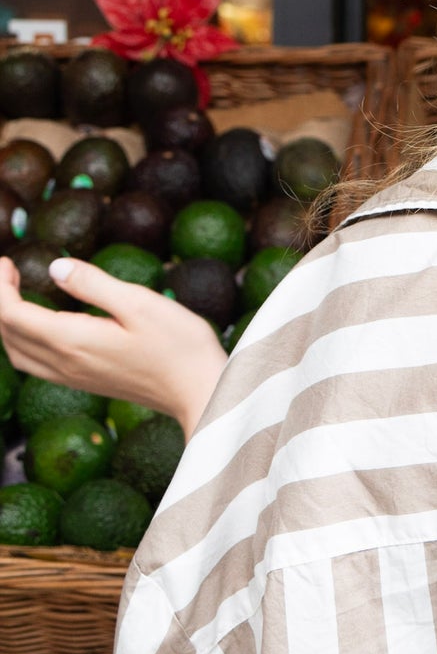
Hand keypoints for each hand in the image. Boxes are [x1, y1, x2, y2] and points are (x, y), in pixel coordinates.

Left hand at [0, 257, 227, 439]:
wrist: (201, 391)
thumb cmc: (179, 347)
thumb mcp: (140, 304)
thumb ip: (94, 284)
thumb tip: (56, 267)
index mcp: (72, 340)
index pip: (11, 314)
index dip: (0, 286)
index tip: (7, 261)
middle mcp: (65, 363)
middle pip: (8, 334)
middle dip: (0, 301)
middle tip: (9, 271)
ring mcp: (74, 377)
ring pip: (17, 352)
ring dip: (8, 323)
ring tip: (17, 296)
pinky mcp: (85, 383)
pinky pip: (35, 364)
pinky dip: (23, 341)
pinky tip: (40, 328)